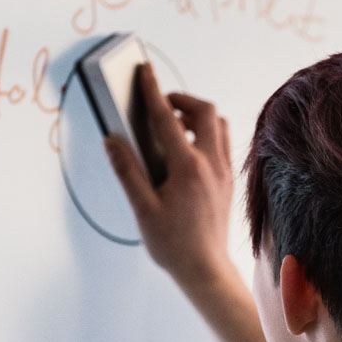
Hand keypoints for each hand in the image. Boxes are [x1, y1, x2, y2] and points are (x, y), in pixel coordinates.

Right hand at [105, 64, 236, 298]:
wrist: (205, 270)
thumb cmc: (173, 245)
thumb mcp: (142, 209)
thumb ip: (127, 171)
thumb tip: (113, 140)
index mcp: (188, 168)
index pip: (168, 118)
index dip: (153, 91)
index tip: (144, 71)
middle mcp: (212, 165)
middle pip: (205, 111)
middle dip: (182, 99)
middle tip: (160, 104)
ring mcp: (224, 172)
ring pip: (219, 125)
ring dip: (197, 116)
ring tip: (173, 126)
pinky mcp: (228, 181)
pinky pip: (222, 143)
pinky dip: (206, 133)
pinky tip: (187, 149)